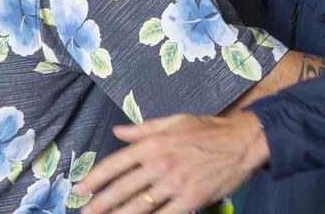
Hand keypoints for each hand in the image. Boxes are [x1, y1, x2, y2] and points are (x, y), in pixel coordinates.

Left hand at [79, 111, 269, 213]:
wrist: (243, 141)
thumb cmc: (209, 129)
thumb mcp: (175, 121)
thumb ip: (144, 129)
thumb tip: (118, 131)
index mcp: (155, 143)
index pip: (116, 163)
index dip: (95, 178)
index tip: (81, 188)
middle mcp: (161, 163)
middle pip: (122, 189)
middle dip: (100, 204)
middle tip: (85, 212)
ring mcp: (175, 183)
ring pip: (139, 206)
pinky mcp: (191, 198)